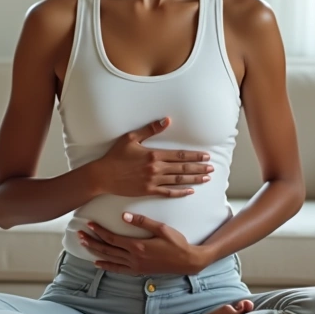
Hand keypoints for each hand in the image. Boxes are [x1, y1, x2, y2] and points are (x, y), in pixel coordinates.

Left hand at [78, 212, 213, 274]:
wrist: (188, 261)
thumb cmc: (177, 243)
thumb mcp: (161, 228)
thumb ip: (142, 222)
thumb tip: (124, 216)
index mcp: (137, 246)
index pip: (112, 238)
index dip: (99, 230)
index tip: (89, 223)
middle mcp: (133, 258)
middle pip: (107, 249)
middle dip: (92, 241)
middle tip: (79, 233)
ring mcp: (135, 266)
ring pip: (110, 259)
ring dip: (96, 252)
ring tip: (84, 245)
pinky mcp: (138, 271)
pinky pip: (118, 269)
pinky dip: (107, 266)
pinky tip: (98, 263)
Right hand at [90, 117, 213, 197]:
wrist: (103, 175)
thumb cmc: (115, 155)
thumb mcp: (131, 138)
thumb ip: (150, 129)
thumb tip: (167, 120)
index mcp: (154, 155)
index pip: (180, 155)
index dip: (195, 156)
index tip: (206, 156)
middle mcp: (156, 169)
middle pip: (183, 168)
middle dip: (199, 168)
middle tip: (211, 168)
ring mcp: (153, 181)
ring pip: (178, 180)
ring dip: (194, 179)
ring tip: (206, 178)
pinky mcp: (148, 191)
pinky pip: (168, 193)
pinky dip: (180, 192)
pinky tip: (190, 191)